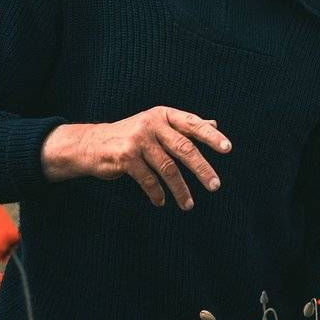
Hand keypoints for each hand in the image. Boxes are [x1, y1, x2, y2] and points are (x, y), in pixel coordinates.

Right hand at [40, 107, 230, 208]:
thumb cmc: (132, 135)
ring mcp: (138, 140)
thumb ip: (183, 126)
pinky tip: (162, 202)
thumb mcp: (157, 125)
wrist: (92, 144)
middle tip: (215, 186)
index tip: (228, 149)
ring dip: (181, 190)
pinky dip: (157, 194)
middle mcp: (152, 123)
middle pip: (184, 148)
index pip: (192, 124)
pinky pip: (149, 180)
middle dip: (202, 169)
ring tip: (189, 205)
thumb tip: (214, 124)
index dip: (210, 137)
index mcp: (163, 114)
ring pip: (168, 168)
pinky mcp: (125, 156)